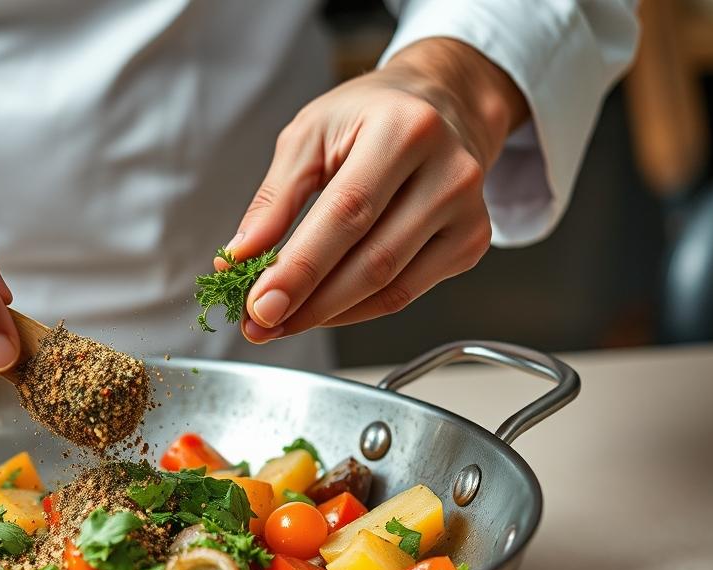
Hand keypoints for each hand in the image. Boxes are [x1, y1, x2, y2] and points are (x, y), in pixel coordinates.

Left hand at [224, 38, 528, 341]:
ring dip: (328, 315)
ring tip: (281, 320)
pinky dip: (357, 310)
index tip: (259, 305)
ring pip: (391, 288)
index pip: (347, 214)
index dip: (301, 269)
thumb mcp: (309, 134)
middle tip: (259, 323)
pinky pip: (405, 294)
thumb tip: (241, 258)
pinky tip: (322, 309)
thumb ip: (274, 198)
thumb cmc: (369, 116)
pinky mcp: (471, 241)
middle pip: (373, 261)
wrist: (442, 102)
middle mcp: (449, 171)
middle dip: (309, 303)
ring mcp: (468, 212)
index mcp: (404, 130)